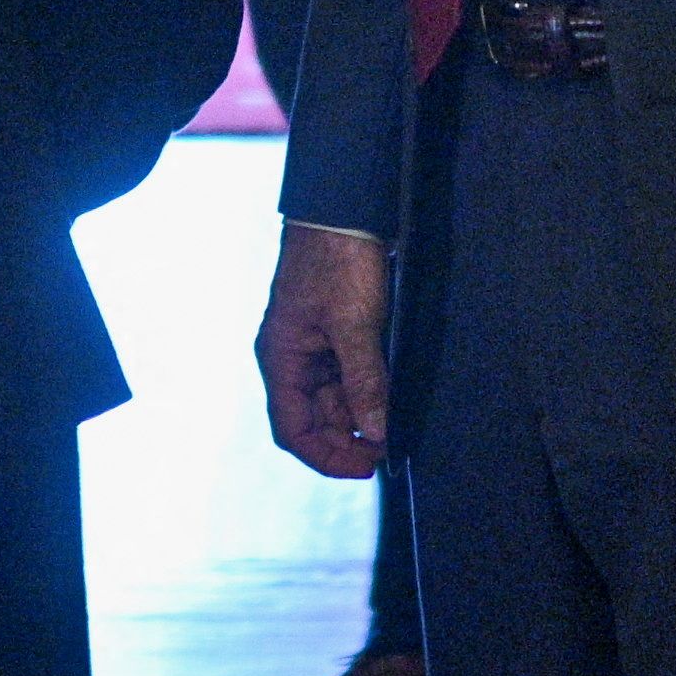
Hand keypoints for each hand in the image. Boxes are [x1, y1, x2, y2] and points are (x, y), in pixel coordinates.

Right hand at [259, 223, 393, 479]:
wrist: (345, 208)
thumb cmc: (336, 258)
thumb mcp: (354, 323)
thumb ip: (365, 380)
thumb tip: (376, 430)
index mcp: (281, 359)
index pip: (294, 429)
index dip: (326, 455)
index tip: (365, 466)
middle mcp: (294, 359)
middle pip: (317, 419)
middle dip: (350, 438)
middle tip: (388, 448)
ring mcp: (317, 347)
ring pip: (337, 400)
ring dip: (363, 416)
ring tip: (394, 426)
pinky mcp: (340, 334)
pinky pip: (352, 376)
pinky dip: (371, 392)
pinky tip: (393, 398)